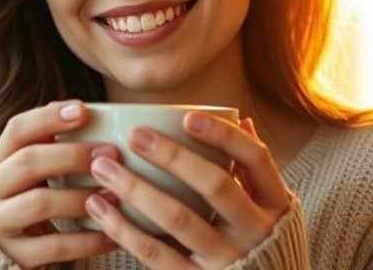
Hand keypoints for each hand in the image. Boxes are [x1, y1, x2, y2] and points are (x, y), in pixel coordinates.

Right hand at [0, 100, 120, 268]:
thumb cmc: (29, 200)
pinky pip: (54, 246)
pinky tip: (112, 235)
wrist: (5, 253)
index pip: (17, 129)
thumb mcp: (30, 170)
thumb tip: (84, 111)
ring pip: (40, 203)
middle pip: (28, 162)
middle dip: (73, 155)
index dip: (49, 117)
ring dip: (81, 196)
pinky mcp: (13, 255)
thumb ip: (48, 143)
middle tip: (111, 153)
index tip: (84, 110)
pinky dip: (86, 240)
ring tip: (115, 195)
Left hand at [83, 113, 290, 269]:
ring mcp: (229, 261)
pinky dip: (123, 229)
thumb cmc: (257, 244)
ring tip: (102, 167)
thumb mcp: (266, 208)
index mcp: (274, 204)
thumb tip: (241, 120)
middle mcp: (256, 232)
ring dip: (135, 188)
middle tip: (134, 135)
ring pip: (178, 218)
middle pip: (215, 185)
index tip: (187, 117)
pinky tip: (99, 208)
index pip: (255, 159)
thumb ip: (251, 170)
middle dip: (171, 156)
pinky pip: (156, 253)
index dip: (224, 135)